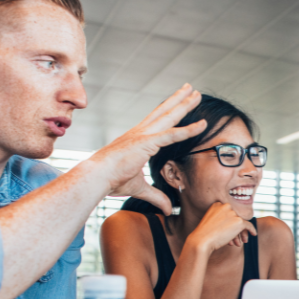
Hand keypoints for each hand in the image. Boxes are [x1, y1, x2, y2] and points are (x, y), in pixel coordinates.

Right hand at [85, 84, 207, 214]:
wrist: (96, 177)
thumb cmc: (111, 180)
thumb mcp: (139, 188)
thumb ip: (156, 196)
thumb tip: (168, 209)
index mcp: (138, 139)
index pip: (158, 121)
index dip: (169, 111)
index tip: (179, 102)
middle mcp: (141, 132)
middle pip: (164, 111)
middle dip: (179, 99)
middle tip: (192, 89)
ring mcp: (143, 135)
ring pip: (169, 116)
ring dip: (184, 104)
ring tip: (197, 92)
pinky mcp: (146, 143)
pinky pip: (172, 134)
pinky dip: (188, 129)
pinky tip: (202, 124)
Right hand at [187, 202, 256, 253]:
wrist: (202, 240)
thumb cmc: (204, 234)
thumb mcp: (211, 222)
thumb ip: (221, 219)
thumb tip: (234, 223)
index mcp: (217, 204)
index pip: (229, 212)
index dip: (230, 222)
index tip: (229, 230)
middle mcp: (226, 206)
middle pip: (236, 217)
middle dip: (236, 228)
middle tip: (238, 238)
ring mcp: (233, 213)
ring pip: (241, 223)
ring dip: (240, 233)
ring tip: (239, 242)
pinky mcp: (239, 221)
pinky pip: (248, 225)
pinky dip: (252, 230)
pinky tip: (254, 234)